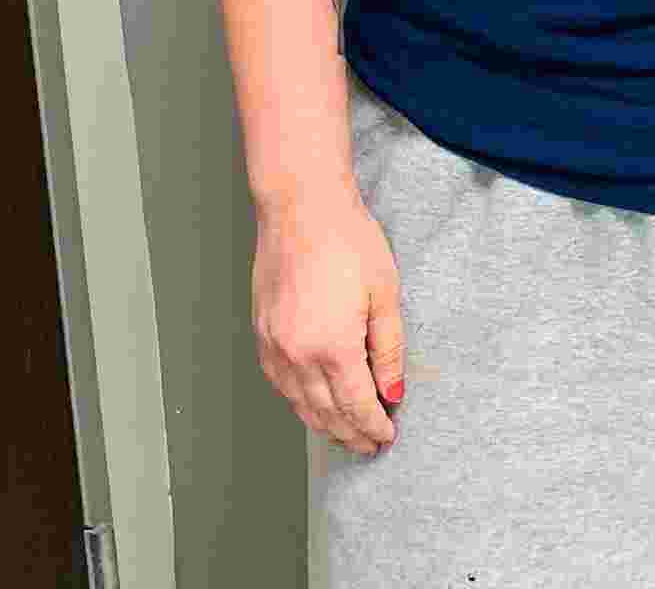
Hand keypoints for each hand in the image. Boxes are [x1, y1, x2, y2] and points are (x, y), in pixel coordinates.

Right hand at [252, 187, 405, 455]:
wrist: (301, 208)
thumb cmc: (348, 241)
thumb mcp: (385, 292)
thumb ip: (388, 348)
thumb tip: (392, 391)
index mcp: (332, 346)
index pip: (355, 405)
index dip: (373, 425)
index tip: (387, 437)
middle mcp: (297, 355)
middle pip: (325, 413)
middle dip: (350, 433)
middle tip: (369, 445)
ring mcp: (274, 346)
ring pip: (299, 403)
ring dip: (323, 424)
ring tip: (344, 434)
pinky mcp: (262, 334)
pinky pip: (280, 383)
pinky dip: (298, 401)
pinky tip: (312, 403)